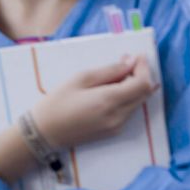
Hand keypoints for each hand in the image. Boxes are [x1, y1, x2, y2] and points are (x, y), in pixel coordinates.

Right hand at [32, 54, 158, 148]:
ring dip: (135, 87)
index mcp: (109, 101)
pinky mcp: (114, 132)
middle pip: (144, 93)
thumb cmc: (58, 102)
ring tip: (117, 75)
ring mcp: (118, 126)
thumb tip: (131, 62)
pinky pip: (129, 111)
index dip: (144, 68)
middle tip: (128, 62)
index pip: (143, 84)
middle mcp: (118, 116)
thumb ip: (110, 70)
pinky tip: (113, 90)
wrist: (44, 133)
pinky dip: (128, 98)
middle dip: (141, 76)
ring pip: (138, 102)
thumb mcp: (81, 78)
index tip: (138, 56)